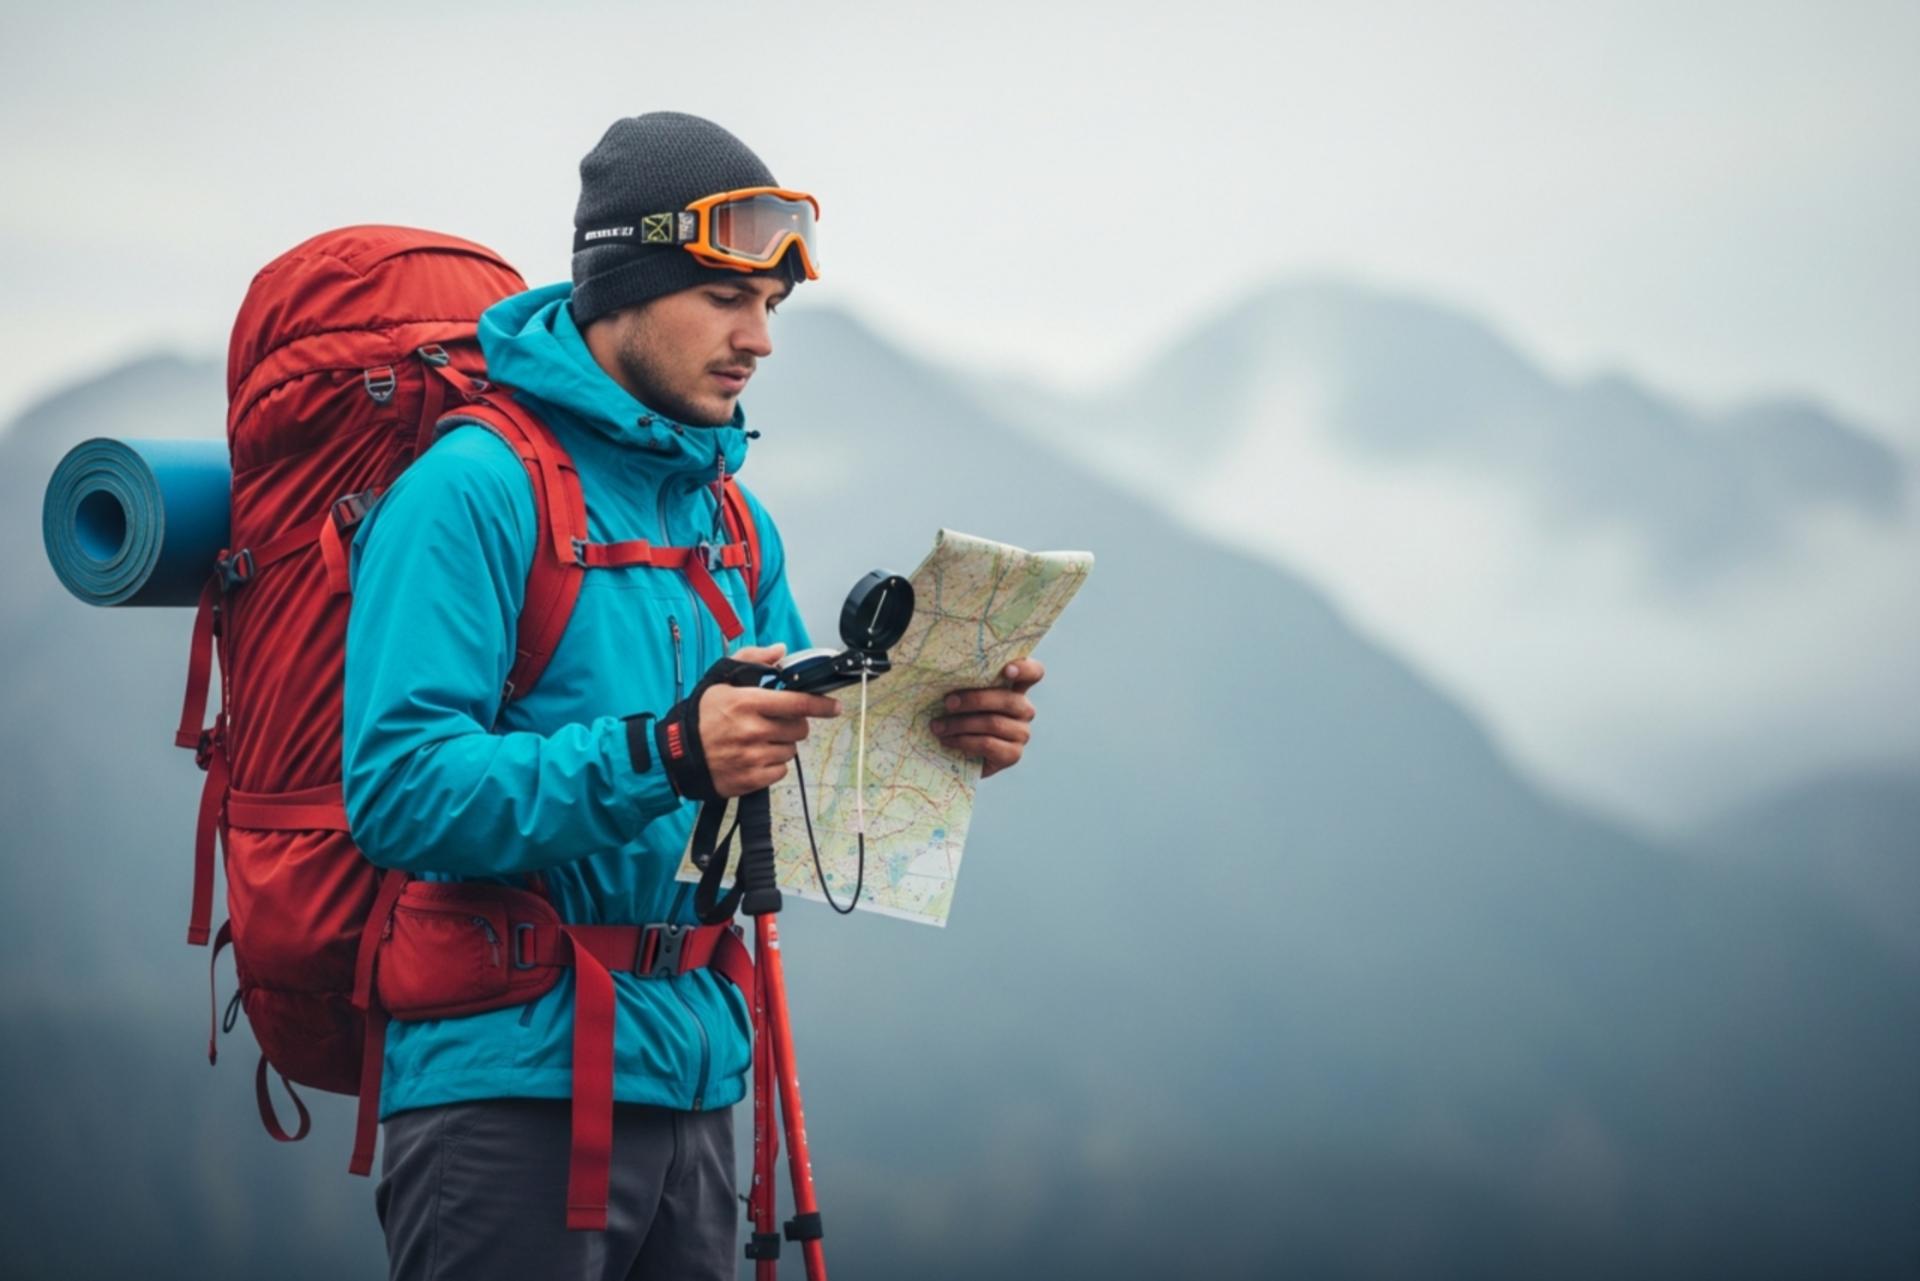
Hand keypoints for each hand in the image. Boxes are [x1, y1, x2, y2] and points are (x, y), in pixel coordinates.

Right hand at [698, 644, 841, 797]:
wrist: (676, 754)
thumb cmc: (701, 715)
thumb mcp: (721, 680)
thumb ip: (752, 659)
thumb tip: (781, 651)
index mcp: (747, 703)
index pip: (797, 703)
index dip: (821, 705)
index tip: (834, 707)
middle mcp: (752, 730)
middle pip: (799, 728)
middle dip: (794, 724)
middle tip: (777, 722)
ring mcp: (752, 757)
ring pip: (791, 750)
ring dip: (782, 744)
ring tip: (760, 739)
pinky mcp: (751, 779)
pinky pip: (780, 771)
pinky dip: (773, 764)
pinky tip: (756, 756)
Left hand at [930, 658, 1043, 778]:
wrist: (955, 758)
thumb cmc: (956, 718)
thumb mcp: (961, 698)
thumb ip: (963, 684)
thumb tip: (945, 673)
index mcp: (1014, 688)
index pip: (1033, 673)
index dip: (1025, 669)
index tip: (1007, 670)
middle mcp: (1023, 709)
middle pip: (1007, 700)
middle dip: (974, 700)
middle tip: (947, 703)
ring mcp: (1021, 733)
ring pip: (993, 722)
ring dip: (960, 724)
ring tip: (938, 726)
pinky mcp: (1013, 754)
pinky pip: (988, 744)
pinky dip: (964, 741)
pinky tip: (947, 740)